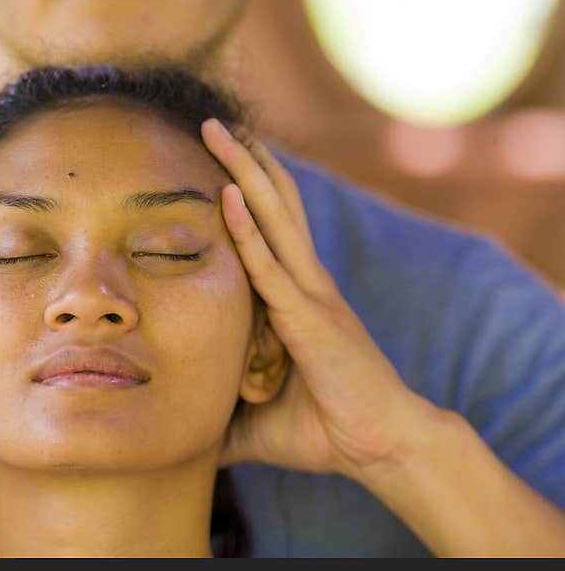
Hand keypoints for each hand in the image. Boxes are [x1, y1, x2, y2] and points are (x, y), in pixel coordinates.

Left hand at [201, 119, 439, 479]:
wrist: (383, 447)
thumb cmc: (328, 429)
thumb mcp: (261, 419)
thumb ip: (226, 415)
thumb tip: (187, 435)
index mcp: (298, 298)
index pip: (270, 230)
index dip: (248, 190)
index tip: (219, 158)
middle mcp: (306, 285)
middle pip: (273, 206)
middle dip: (243, 162)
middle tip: (213, 123)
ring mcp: (311, 296)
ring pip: (275, 219)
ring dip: (245, 173)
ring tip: (219, 132)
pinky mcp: (310, 319)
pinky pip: (271, 268)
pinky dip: (248, 232)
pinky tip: (227, 196)